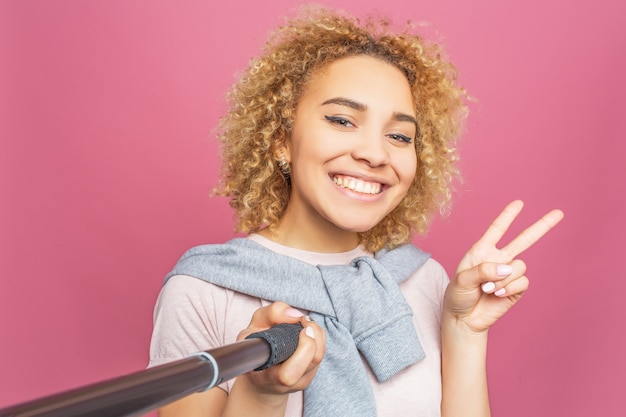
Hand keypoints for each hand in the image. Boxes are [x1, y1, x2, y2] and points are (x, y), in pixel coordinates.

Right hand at [235, 302, 324, 397]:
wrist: (258, 374)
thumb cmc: (254, 348)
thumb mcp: (254, 326)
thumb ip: (272, 314)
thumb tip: (296, 315)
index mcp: (265, 374)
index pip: (288, 375)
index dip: (302, 351)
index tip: (301, 328)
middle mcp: (284, 384)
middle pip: (312, 362)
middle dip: (313, 336)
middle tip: (304, 321)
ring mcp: (299, 383)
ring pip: (319, 358)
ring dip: (317, 335)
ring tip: (305, 323)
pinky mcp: (308, 378)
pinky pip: (320, 356)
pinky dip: (318, 340)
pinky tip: (306, 333)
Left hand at [443, 200, 563, 332]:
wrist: (463, 319)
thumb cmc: (458, 296)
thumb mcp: (462, 280)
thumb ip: (483, 270)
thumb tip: (507, 268)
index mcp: (482, 251)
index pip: (497, 230)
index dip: (508, 216)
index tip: (519, 203)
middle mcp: (498, 259)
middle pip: (524, 240)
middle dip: (541, 227)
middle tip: (559, 213)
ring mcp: (508, 274)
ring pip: (520, 266)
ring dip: (504, 278)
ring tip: (488, 289)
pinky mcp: (516, 289)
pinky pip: (522, 282)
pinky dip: (510, 288)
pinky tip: (497, 295)